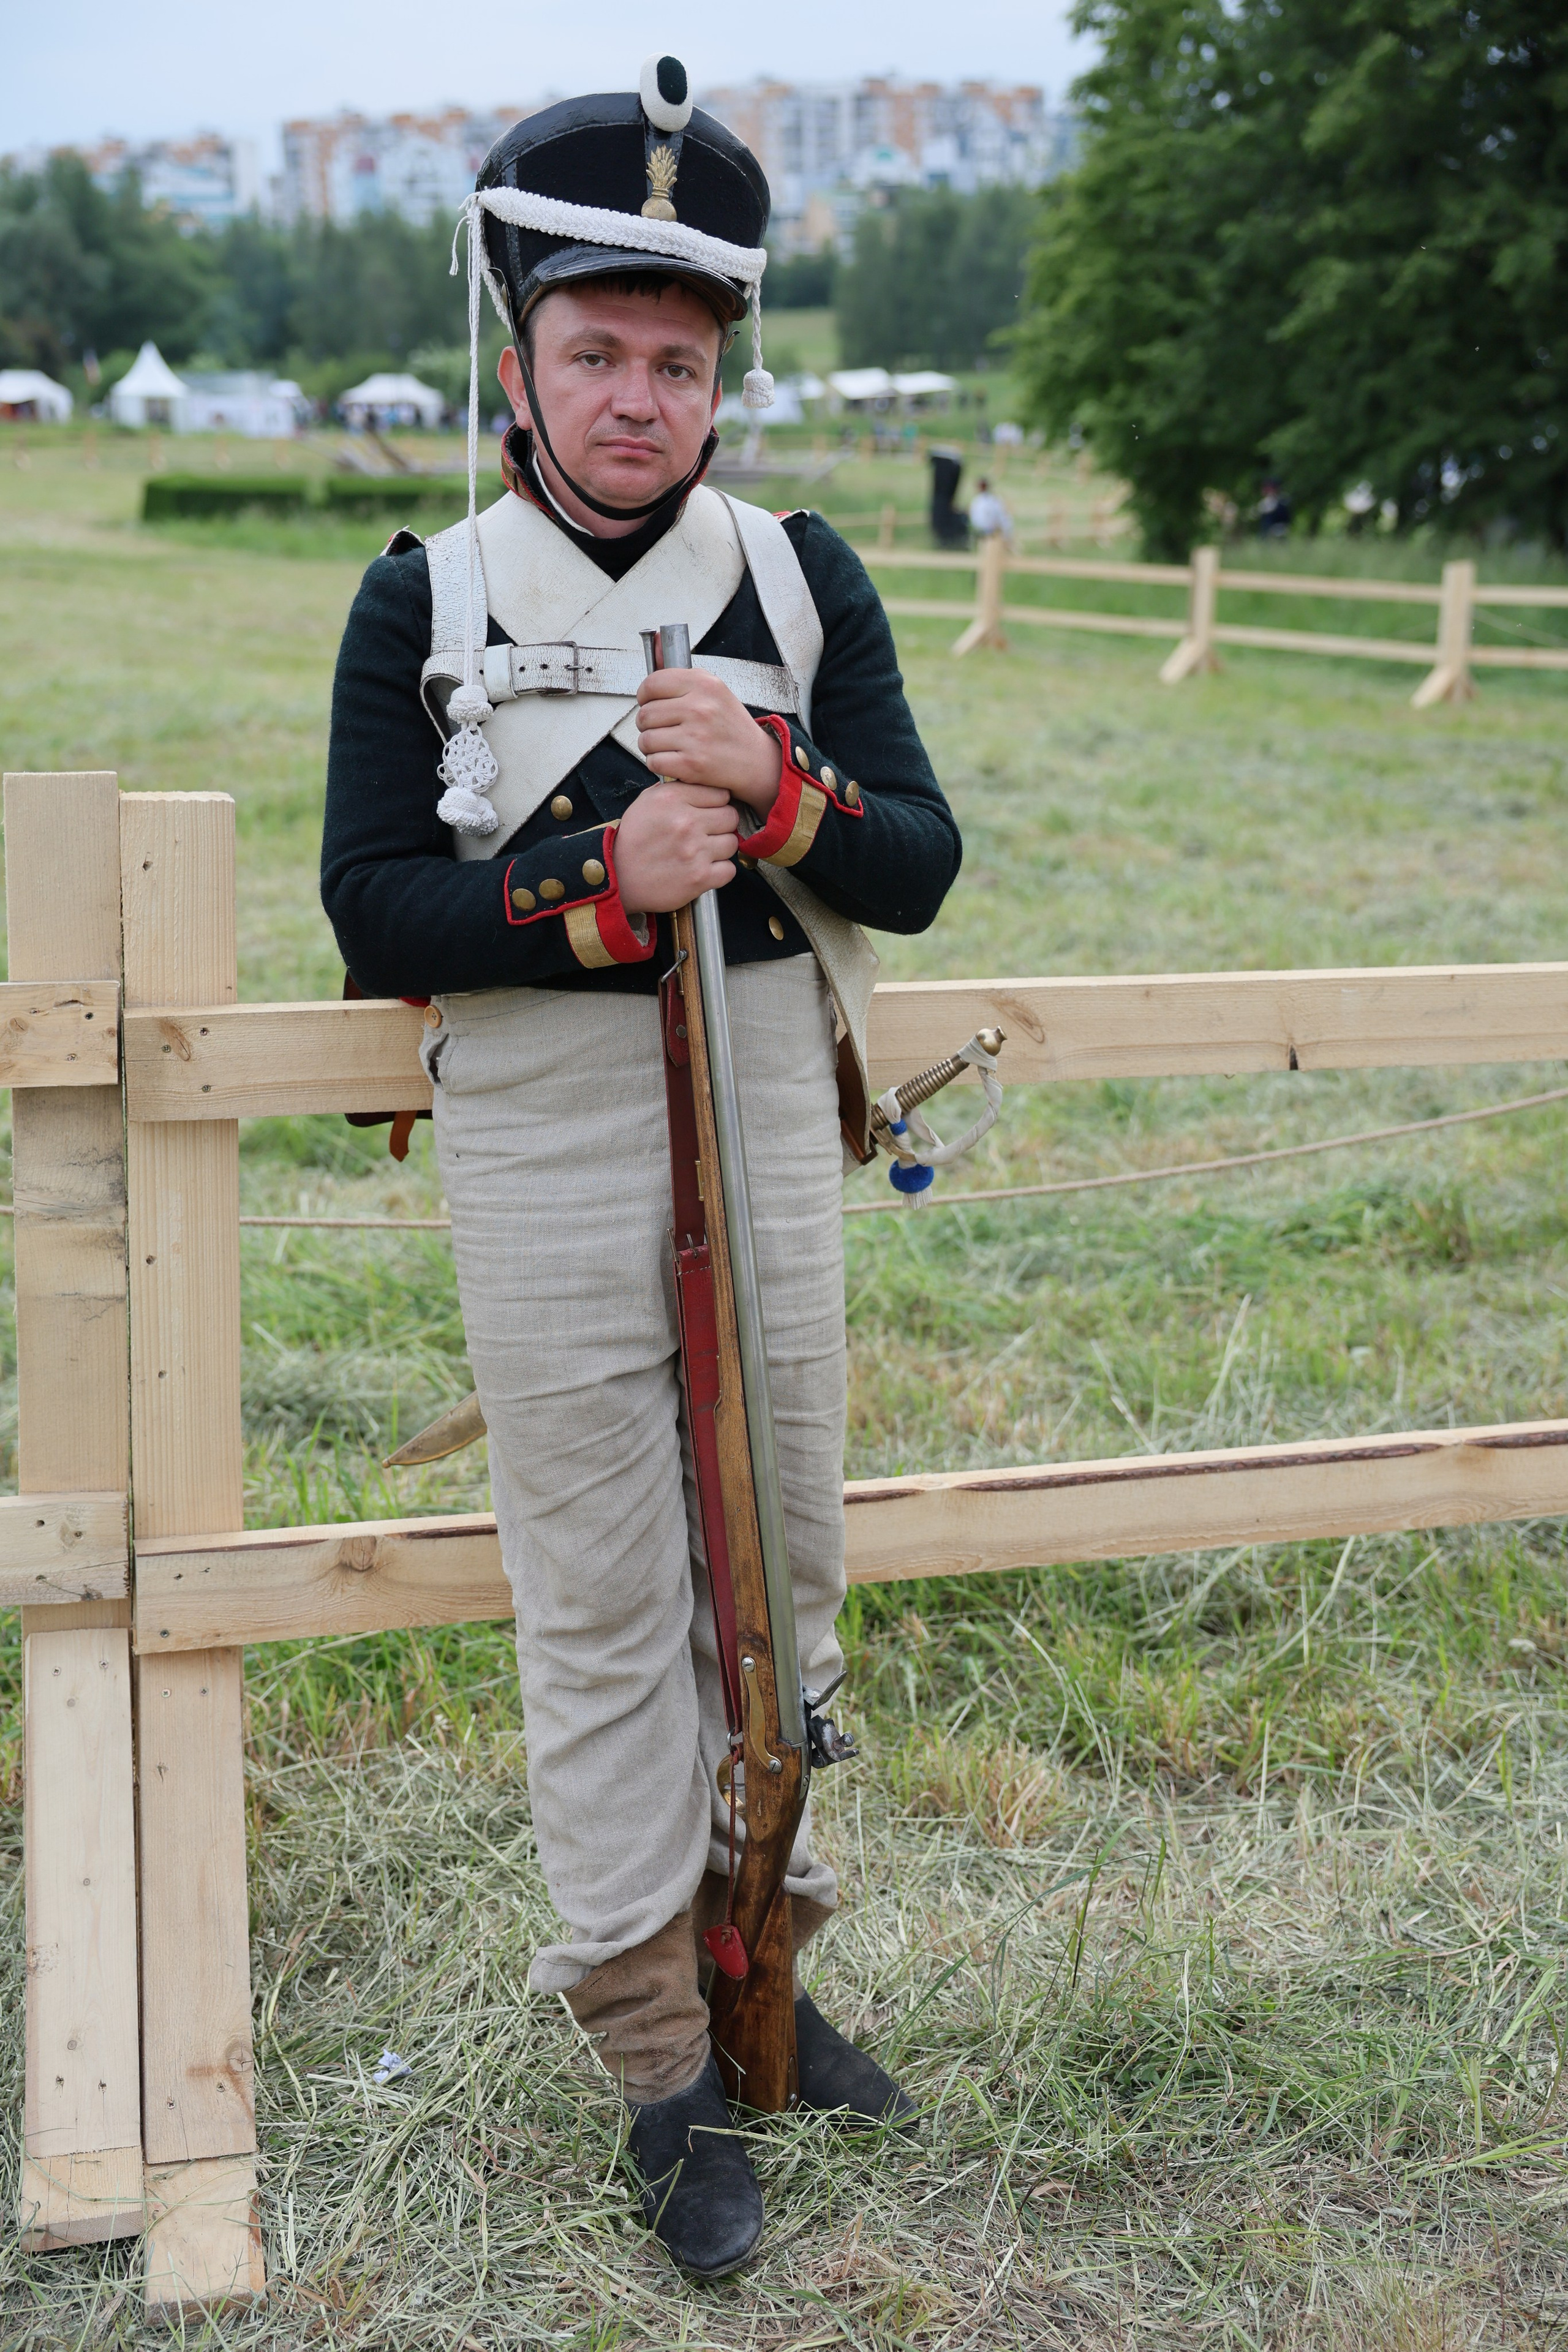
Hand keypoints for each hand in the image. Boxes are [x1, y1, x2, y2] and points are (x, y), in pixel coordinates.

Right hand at [614, 782, 738, 914]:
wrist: (616, 877)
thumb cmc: (630, 842)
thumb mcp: (644, 803)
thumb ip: (673, 790)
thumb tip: (697, 784)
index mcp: (672, 799)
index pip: (720, 793)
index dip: (716, 803)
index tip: (708, 812)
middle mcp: (685, 822)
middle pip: (730, 816)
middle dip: (722, 824)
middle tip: (708, 833)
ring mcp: (695, 851)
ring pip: (732, 842)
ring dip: (721, 849)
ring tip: (703, 852)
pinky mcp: (700, 877)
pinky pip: (729, 870)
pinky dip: (720, 871)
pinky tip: (705, 869)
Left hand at [635, 667, 783, 814]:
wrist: (756, 760)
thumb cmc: (731, 726)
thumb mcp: (712, 689)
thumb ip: (679, 671)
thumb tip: (654, 638)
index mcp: (704, 684)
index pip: (651, 684)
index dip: (645, 696)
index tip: (651, 703)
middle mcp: (700, 708)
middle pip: (645, 715)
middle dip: (648, 725)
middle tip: (664, 729)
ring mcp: (695, 737)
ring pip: (646, 740)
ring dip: (653, 747)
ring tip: (671, 745)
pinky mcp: (692, 764)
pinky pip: (654, 762)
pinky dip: (660, 764)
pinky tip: (675, 760)